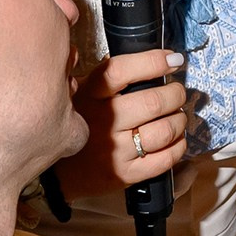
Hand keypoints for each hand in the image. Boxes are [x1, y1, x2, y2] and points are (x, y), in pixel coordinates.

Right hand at [58, 51, 189, 199]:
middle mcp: (103, 121)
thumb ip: (103, 77)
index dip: (153, 62)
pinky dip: (178, 147)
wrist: (55, 175)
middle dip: (175, 94)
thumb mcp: (77, 94)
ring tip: (178, 117)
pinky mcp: (125, 174)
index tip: (173, 59)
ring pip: (164, 130)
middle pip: (153, 102)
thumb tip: (143, 61)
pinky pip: (164, 159)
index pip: (122, 71)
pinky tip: (177, 140)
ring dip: (180, 121)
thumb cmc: (75, 125)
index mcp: (90, 95)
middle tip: (177, 93)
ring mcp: (115, 150)